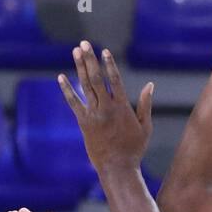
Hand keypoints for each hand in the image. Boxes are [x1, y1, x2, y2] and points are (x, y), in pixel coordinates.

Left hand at [58, 41, 152, 174]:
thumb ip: (146, 104)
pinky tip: (61, 77)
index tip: (104, 51)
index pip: (115, 79)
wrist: (117, 168)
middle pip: (96, 78)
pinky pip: (73, 103)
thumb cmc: (134, 149)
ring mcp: (93, 115)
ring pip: (85, 86)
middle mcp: (106, 108)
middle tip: (84, 44)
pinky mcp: (83, 123)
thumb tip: (150, 85)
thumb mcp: (146, 126)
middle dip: (90, 59)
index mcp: (123, 107)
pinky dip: (67, 90)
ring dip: (80, 67)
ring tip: (75, 52)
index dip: (109, 63)